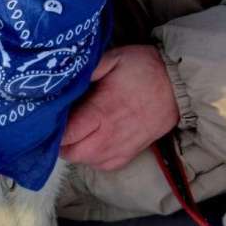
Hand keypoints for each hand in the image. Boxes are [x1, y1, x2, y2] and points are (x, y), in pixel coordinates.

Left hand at [60, 45, 179, 170]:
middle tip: (58, 125)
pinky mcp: (129, 155)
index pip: (66, 133)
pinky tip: (90, 141)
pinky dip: (91, 157)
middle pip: (71, 152)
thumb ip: (88, 70)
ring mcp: (120, 148)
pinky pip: (101, 166)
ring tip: (73, 131)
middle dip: (60, 142)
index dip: (51, 130)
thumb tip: (64, 78)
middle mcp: (109, 136)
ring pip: (84, 161)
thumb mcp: (113, 58)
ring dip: (74, 150)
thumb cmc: (144, 69)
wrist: (179, 87)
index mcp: (101, 112)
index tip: (46, 119)